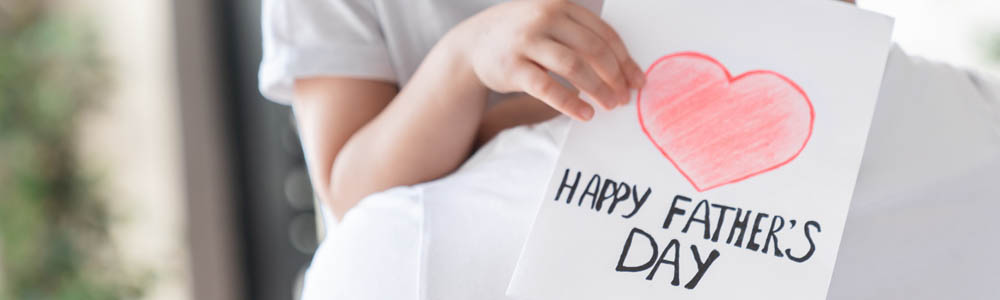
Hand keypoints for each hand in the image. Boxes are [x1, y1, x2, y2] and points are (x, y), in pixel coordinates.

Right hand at [444, 0, 645, 120]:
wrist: (473, 42)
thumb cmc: (523, 37)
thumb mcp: (551, 24)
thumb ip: (582, 38)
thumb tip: (625, 71)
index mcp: (562, 7)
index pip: (604, 34)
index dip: (625, 61)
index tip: (638, 82)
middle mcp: (545, 19)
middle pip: (593, 50)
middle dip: (615, 77)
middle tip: (624, 98)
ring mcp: (527, 41)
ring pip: (574, 67)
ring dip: (598, 90)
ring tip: (610, 106)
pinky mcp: (512, 66)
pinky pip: (548, 87)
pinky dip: (570, 103)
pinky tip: (584, 114)